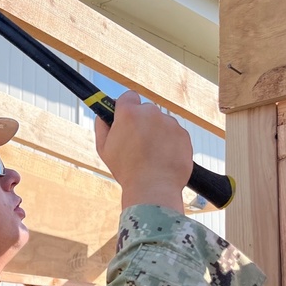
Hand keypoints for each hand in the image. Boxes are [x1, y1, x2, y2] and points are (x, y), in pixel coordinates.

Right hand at [94, 91, 191, 211]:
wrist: (154, 188)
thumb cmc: (127, 170)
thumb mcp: (104, 149)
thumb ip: (102, 126)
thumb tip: (103, 114)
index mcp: (129, 113)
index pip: (128, 96)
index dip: (125, 108)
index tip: (125, 118)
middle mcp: (151, 113)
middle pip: (146, 110)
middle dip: (142, 122)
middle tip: (138, 143)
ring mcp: (170, 123)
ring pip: (162, 122)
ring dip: (157, 133)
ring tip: (152, 155)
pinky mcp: (183, 134)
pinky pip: (175, 134)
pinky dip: (170, 143)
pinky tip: (163, 158)